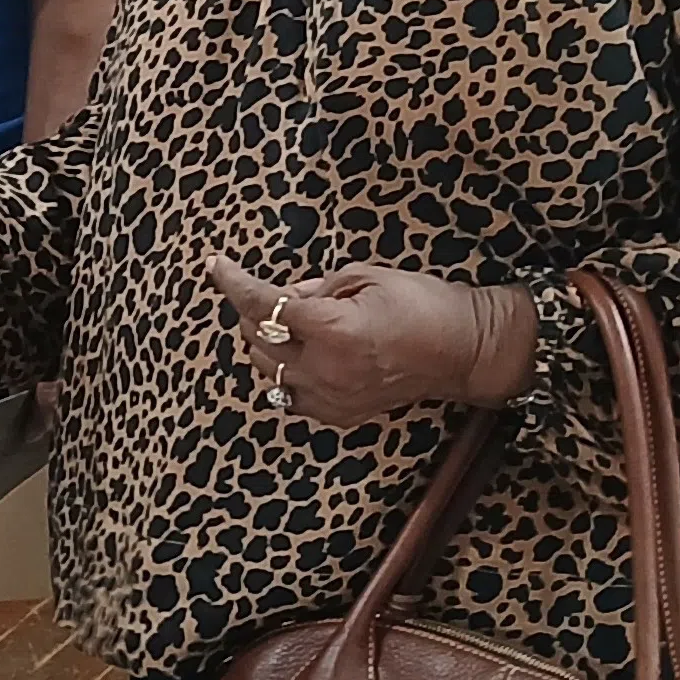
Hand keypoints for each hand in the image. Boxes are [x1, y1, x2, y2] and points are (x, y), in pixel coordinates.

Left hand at [205, 254, 538, 425]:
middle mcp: (325, 369)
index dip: (233, 281)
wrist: (464, 350)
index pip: (264, 303)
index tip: (214, 265)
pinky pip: (291, 396)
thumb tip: (286, 293)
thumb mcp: (366, 276)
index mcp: (332, 329)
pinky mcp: (341, 414)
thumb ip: (317, 285)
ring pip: (268, 370)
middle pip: (257, 339)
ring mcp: (332, 397)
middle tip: (273, 292)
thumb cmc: (424, 303)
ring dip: (267, 342)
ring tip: (293, 323)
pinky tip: (303, 355)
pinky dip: (286, 374)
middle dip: (255, 311)